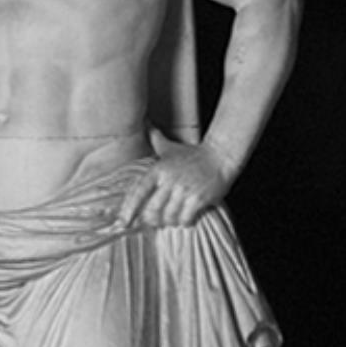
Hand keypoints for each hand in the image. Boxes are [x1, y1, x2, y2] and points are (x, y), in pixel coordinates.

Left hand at [117, 140, 234, 228]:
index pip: (139, 192)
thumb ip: (156, 138)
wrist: (221, 156)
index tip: (124, 222)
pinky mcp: (198, 198)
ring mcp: (184, 190)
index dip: (129, 209)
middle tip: (156, 222)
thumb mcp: (171, 147)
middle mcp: (169, 180)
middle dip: (153, 220)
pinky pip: (185, 218)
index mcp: (158, 170)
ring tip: (173, 220)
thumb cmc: (194, 155)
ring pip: (169, 216)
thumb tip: (146, 124)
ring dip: (170, 222)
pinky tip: (186, 220)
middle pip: (153, 210)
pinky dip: (184, 222)